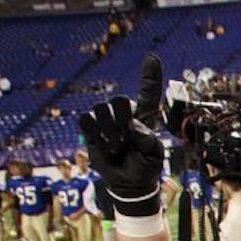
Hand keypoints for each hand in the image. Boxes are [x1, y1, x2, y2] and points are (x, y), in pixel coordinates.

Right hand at [77, 54, 164, 216]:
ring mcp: (107, 120)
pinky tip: (102, 145)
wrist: (128, 184)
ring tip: (116, 147)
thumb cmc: (145, 167)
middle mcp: (125, 114)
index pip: (148, 92)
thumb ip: (149, 140)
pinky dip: (93, 134)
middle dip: (122, 121)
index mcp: (145, 116)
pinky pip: (85, 120)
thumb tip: (133, 126)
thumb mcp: (155, 155)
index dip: (150, 75)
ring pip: (101, 111)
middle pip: (119, 100)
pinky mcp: (91, 129)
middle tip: (126, 141)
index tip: (152, 56)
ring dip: (108, 132)